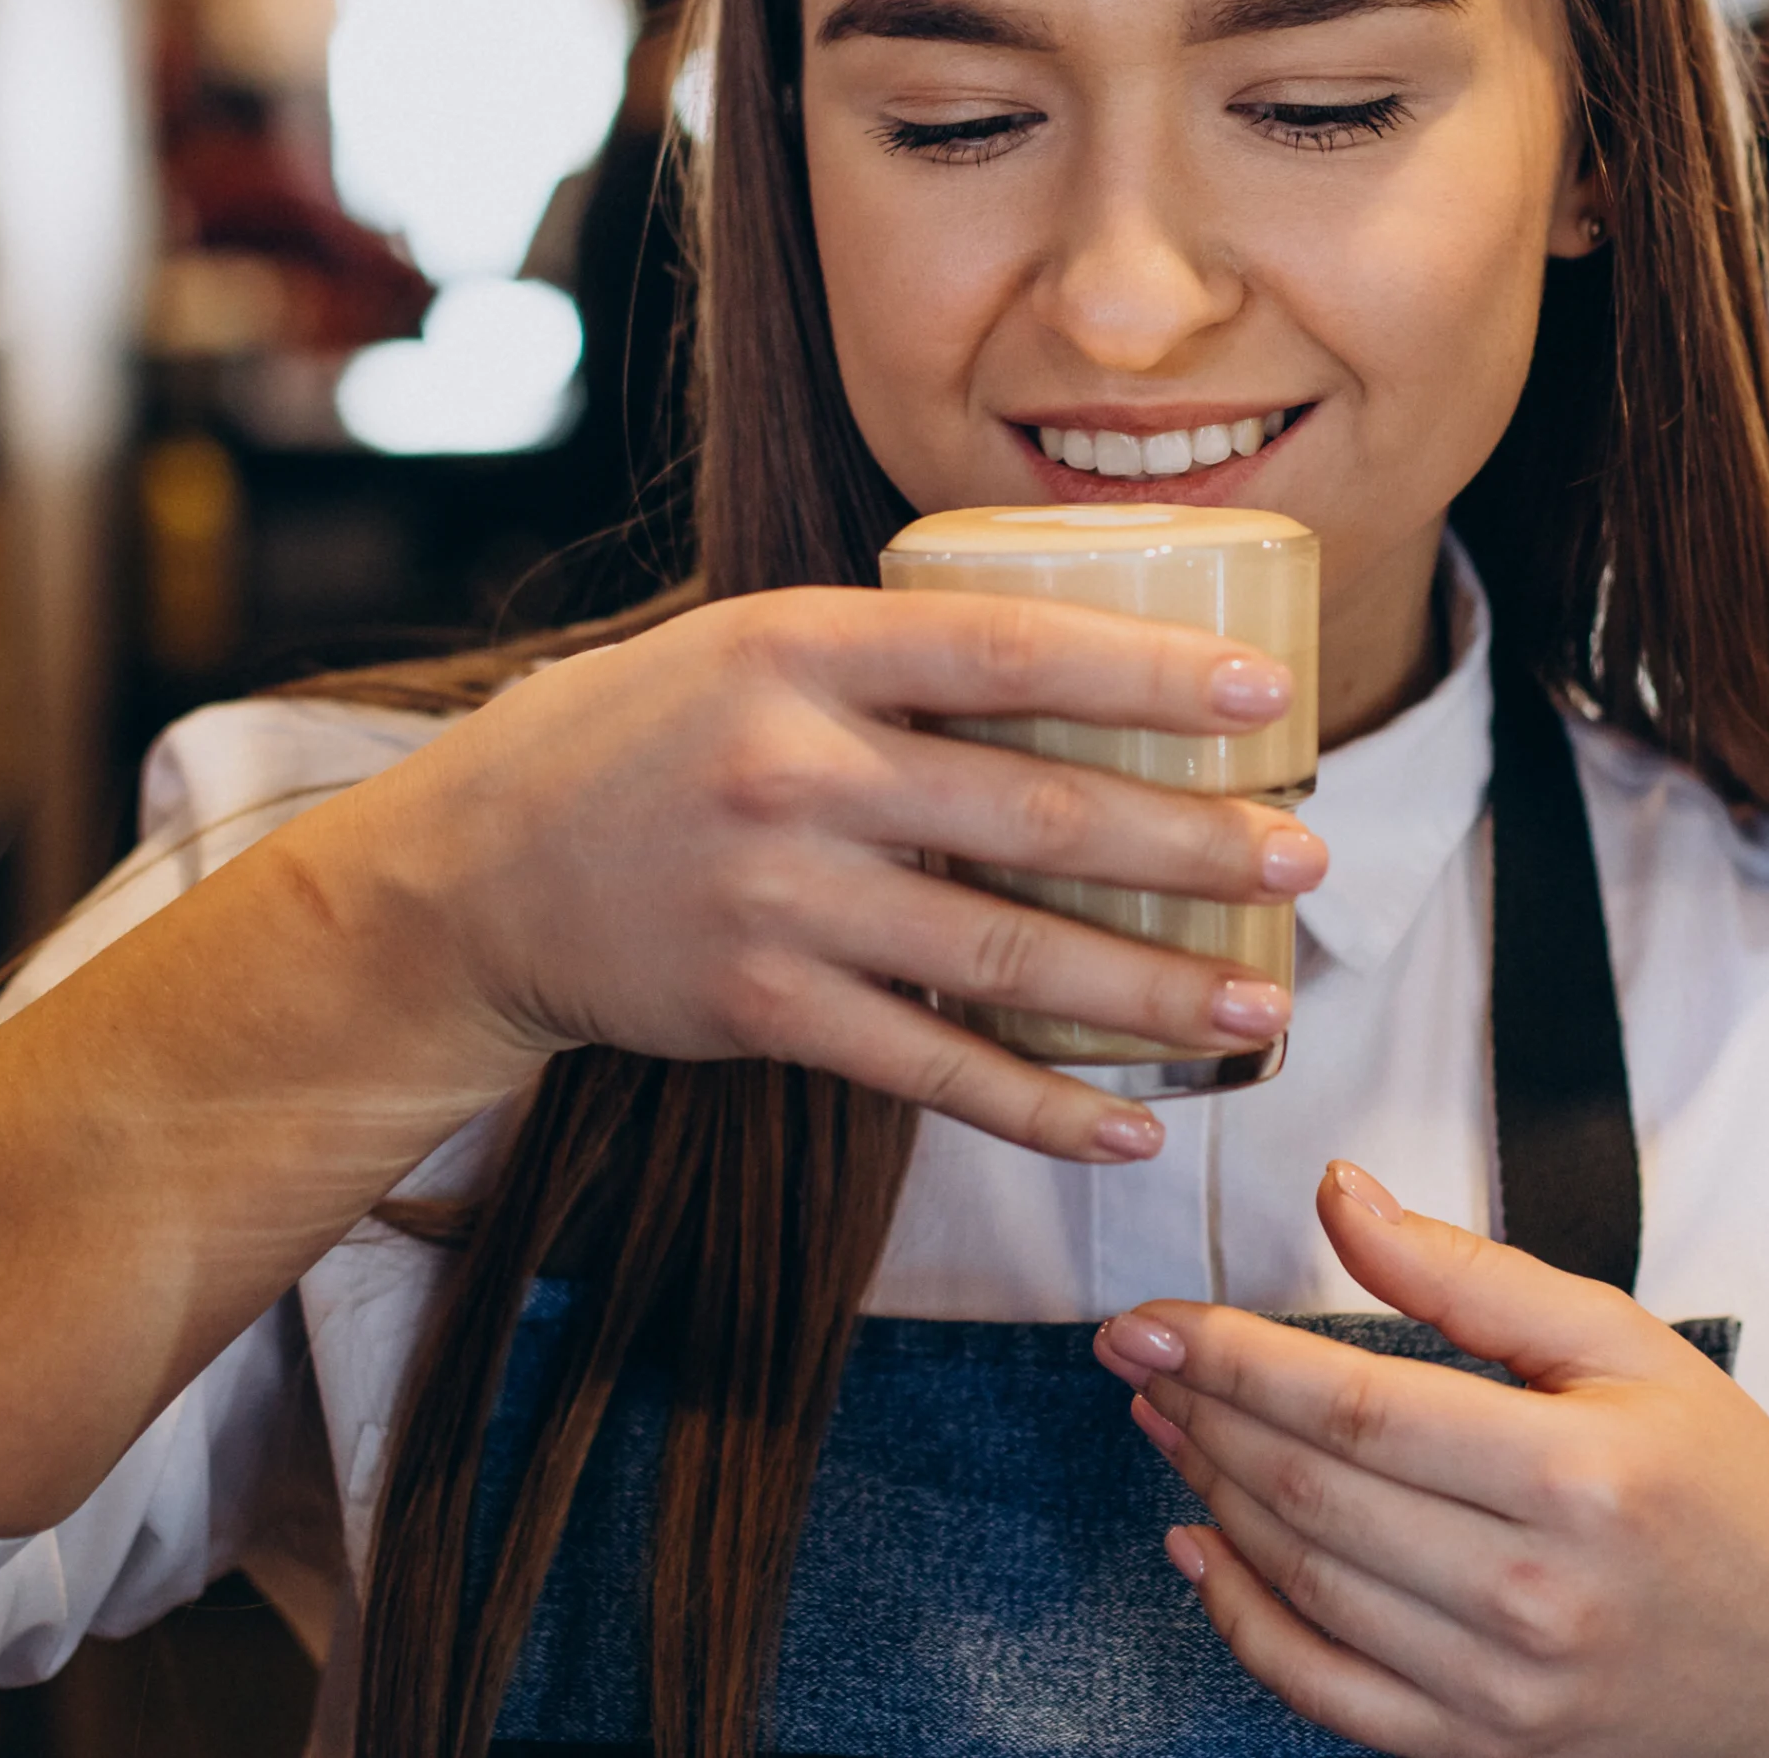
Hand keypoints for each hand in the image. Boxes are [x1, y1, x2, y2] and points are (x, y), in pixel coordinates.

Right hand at [281, 587, 1327, 1163]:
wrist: (466, 876)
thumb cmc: (632, 738)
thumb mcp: (743, 645)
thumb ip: (887, 656)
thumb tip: (1076, 660)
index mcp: (800, 647)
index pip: (1006, 650)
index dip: (1144, 676)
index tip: (1264, 701)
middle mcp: (792, 768)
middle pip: (1035, 812)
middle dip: (1190, 846)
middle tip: (1303, 864)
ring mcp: (774, 897)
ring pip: (1003, 953)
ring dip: (1149, 989)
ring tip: (1258, 1007)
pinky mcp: (756, 1008)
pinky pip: (928, 1066)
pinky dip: (1037, 1105)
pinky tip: (1129, 1123)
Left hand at [1094, 1163, 1768, 1757]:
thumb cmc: (1728, 1496)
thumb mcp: (1628, 1346)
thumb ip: (1469, 1272)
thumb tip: (1340, 1196)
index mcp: (1576, 1478)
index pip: (1353, 1409)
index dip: (1230, 1358)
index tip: (1151, 1321)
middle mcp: (1532, 1595)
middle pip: (1310, 1495)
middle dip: (1200, 1415)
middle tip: (1139, 1360)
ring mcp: (1501, 1692)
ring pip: (1303, 1585)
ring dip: (1211, 1496)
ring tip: (1167, 1425)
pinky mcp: (1479, 1750)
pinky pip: (1323, 1691)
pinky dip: (1242, 1621)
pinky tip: (1200, 1549)